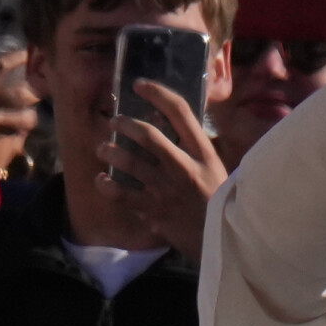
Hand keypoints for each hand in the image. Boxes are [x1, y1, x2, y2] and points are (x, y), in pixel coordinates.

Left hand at [99, 81, 228, 262]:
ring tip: (103, 149)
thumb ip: (194, 150)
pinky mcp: (154, 210)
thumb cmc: (221, 203)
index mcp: (203, 153)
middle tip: (114, 121)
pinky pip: (121, 194)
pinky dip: (107, 186)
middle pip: (147, 134)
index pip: (180, 112)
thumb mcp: (217, 170)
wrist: (224, 240)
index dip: (157, 93)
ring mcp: (167, 189)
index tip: (140, 85)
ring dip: (110, 151)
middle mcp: (184, 166)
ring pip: (128, 161)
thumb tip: (169, 126)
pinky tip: (102, 181)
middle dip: (124, 123)